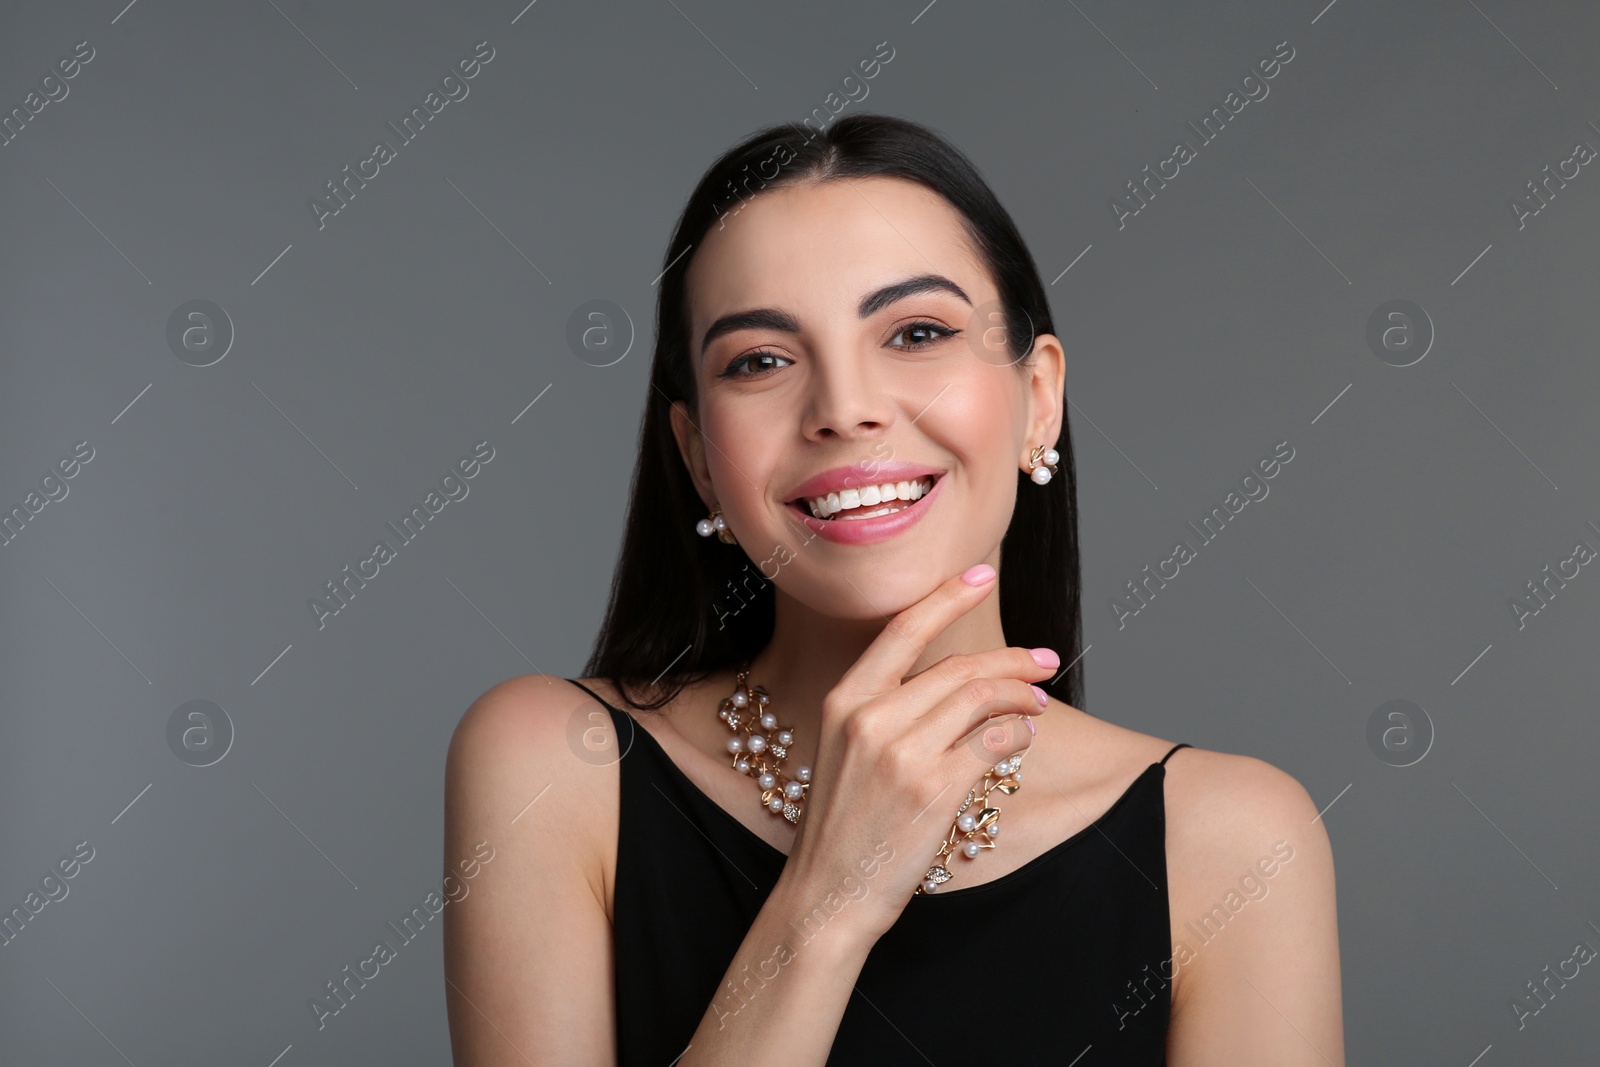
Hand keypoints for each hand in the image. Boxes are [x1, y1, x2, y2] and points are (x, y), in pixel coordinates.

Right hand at [777, 563, 1059, 943]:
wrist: (830, 890)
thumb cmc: (845, 824)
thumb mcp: (848, 750)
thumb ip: (893, 709)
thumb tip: (962, 679)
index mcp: (845, 700)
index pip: (902, 630)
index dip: (947, 596)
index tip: (981, 574)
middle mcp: (870, 718)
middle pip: (957, 667)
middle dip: (1011, 659)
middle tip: (1045, 660)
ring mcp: (901, 752)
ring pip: (981, 699)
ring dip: (1021, 695)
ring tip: (1039, 702)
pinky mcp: (932, 788)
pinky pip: (993, 742)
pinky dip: (1017, 733)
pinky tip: (1024, 737)